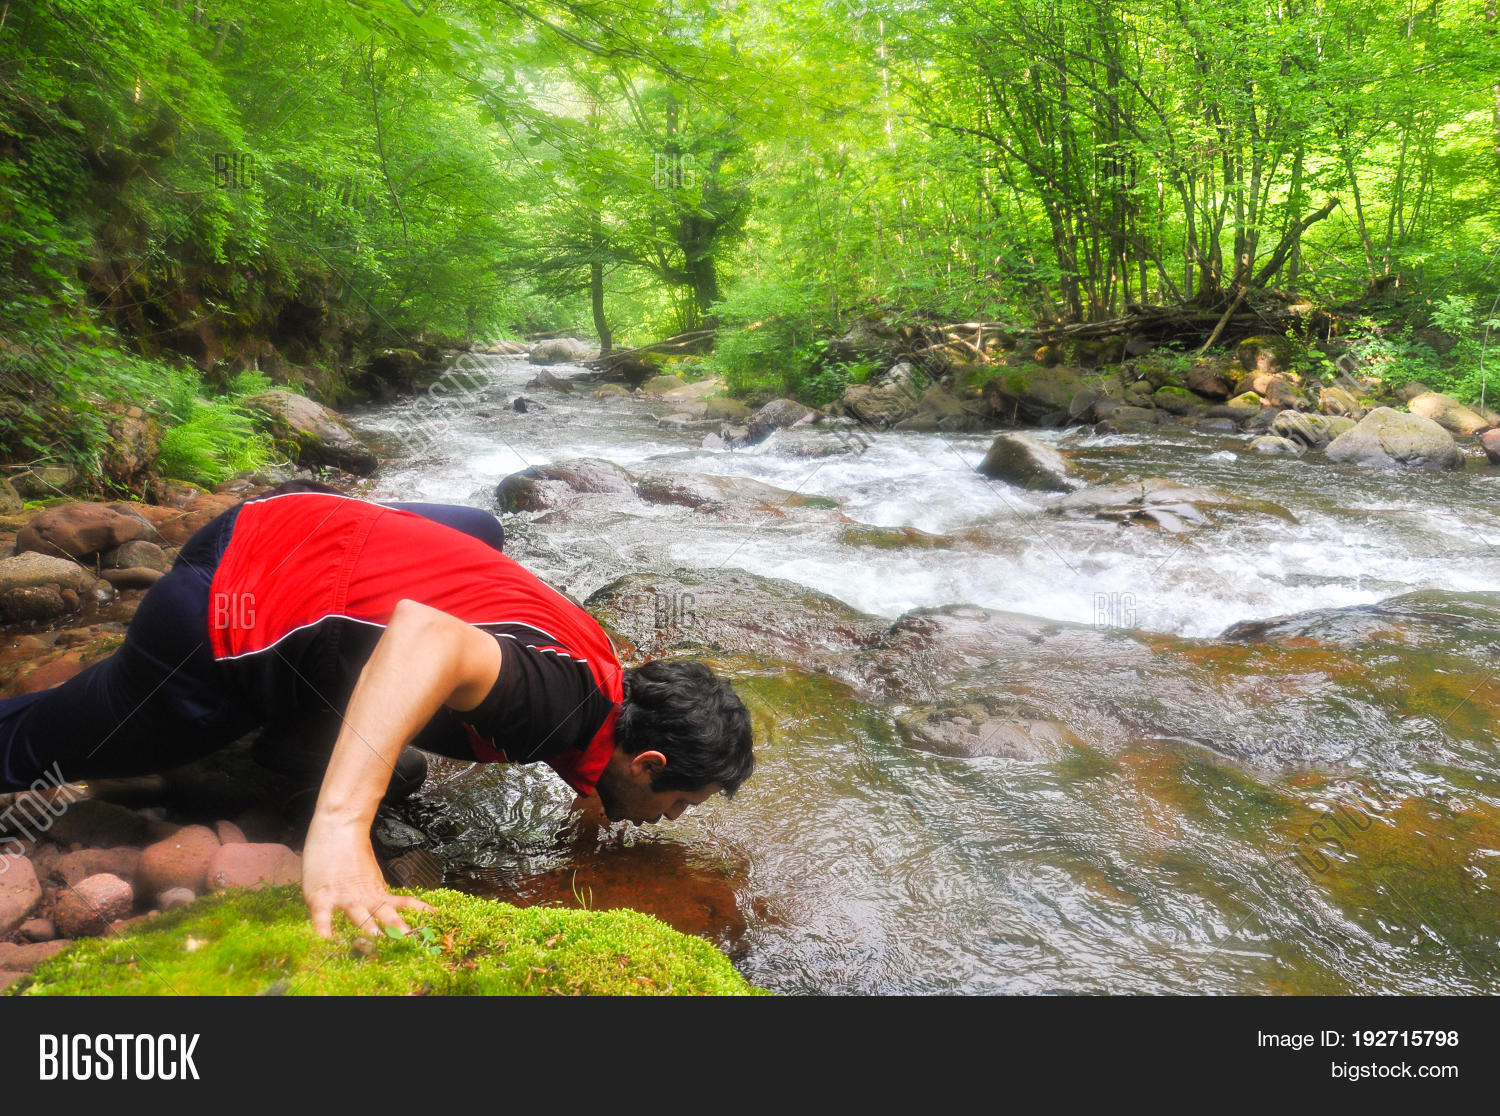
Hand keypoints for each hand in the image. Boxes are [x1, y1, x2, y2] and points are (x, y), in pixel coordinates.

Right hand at [302, 818, 433, 939]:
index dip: (419, 910)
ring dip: (366, 924)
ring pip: (357, 912)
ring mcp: (342, 895)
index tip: (437, 919)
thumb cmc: (351, 850)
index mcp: (376, 892)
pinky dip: (322, 925)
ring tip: (375, 935)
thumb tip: (391, 906)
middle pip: (383, 912)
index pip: (403, 902)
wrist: (338, 824)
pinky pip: (322, 913)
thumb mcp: (368, 874)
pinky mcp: (320, 895)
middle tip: (407, 938)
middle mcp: (363, 896)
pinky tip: (325, 938)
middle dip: (394, 926)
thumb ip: (375, 892)